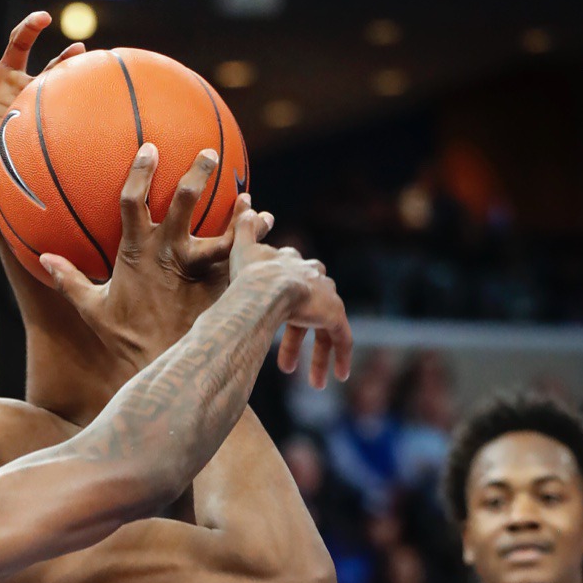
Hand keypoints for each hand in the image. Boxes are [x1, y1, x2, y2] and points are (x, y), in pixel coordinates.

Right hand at [36, 144, 235, 370]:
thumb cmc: (126, 338)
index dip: (140, 172)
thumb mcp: (93, 309)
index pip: (132, 201)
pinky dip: (254, 245)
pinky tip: (264, 236)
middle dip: (197, 173)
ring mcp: (198, 268)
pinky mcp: (221, 285)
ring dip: (239, 213)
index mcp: (135, 252)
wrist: (164, 365)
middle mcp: (168, 252)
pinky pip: (243, 259)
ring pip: (224, 230)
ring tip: (249, 202)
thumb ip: (71, 281)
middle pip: (186, 200)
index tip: (150, 148)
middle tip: (208, 154)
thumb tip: (43, 260)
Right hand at [229, 205, 352, 388]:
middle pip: (312, 308)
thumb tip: (246, 200)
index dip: (284, 302)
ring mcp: (325, 297)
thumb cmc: (248, 272)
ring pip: (326, 329)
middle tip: (287, 365)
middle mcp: (313, 278)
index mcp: (292, 263)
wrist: (265, 287)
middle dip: (300, 336)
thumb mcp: (241, 248)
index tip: (276, 320)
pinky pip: (341, 340)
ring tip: (313, 382)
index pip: (294, 279)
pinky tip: (335, 378)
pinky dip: (339, 358)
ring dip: (319, 356)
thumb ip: (245, 226)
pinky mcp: (333, 314)